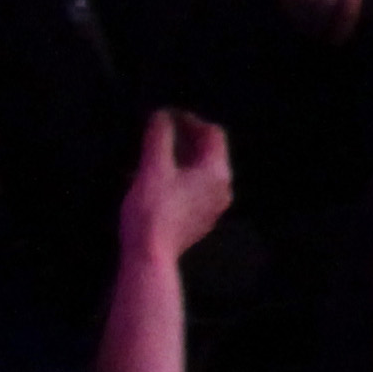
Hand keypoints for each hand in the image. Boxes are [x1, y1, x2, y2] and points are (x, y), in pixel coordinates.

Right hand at [116, 109, 230, 264]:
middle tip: (158, 132)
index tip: (166, 116)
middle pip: (208, 153)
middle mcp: (223, 188)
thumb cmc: (152, 209)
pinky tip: (152, 180)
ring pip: (199, 173)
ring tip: (151, 154)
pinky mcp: (199, 221)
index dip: (190, 120)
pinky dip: (176, 179)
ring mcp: (213, 207)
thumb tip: (161, 115)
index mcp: (218, 172)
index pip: (212, 134)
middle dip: (183, 139)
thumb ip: (159, 138)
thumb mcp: (153, 168)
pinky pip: (192, 191)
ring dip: (178, 159)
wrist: (149, 256)